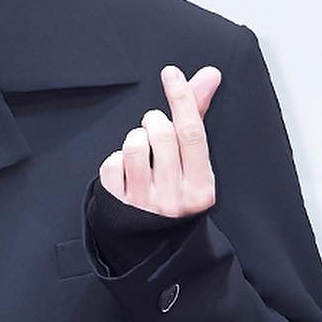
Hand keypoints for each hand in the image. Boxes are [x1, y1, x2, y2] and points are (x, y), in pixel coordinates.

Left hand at [97, 65, 221, 217]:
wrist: (157, 247)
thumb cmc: (179, 195)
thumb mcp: (195, 165)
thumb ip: (198, 118)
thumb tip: (209, 76)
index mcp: (201, 188)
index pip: (192, 133)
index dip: (182, 98)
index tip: (171, 74)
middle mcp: (174, 199)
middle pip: (162, 134)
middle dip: (155, 121)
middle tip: (154, 128)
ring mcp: (144, 205)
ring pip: (134, 145)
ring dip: (135, 137)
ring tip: (141, 149)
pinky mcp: (117, 208)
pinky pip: (112, 163)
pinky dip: (117, 159)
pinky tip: (127, 170)